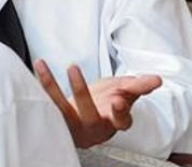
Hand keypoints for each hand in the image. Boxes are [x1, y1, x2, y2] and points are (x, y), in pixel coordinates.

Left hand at [35, 59, 161, 148]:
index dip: (120, 112)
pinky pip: (47, 104)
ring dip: (51, 87)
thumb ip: (139, 86)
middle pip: (88, 114)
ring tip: (42, 65)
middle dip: (81, 92)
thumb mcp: (125, 92)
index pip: (120, 121)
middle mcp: (93, 126)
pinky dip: (39, 87)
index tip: (118, 100)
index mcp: (114, 121)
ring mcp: (73, 124)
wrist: (86, 113)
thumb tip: (156, 80)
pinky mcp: (57, 119)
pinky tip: (35, 69)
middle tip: (74, 68)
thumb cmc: (107, 102)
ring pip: (61, 110)